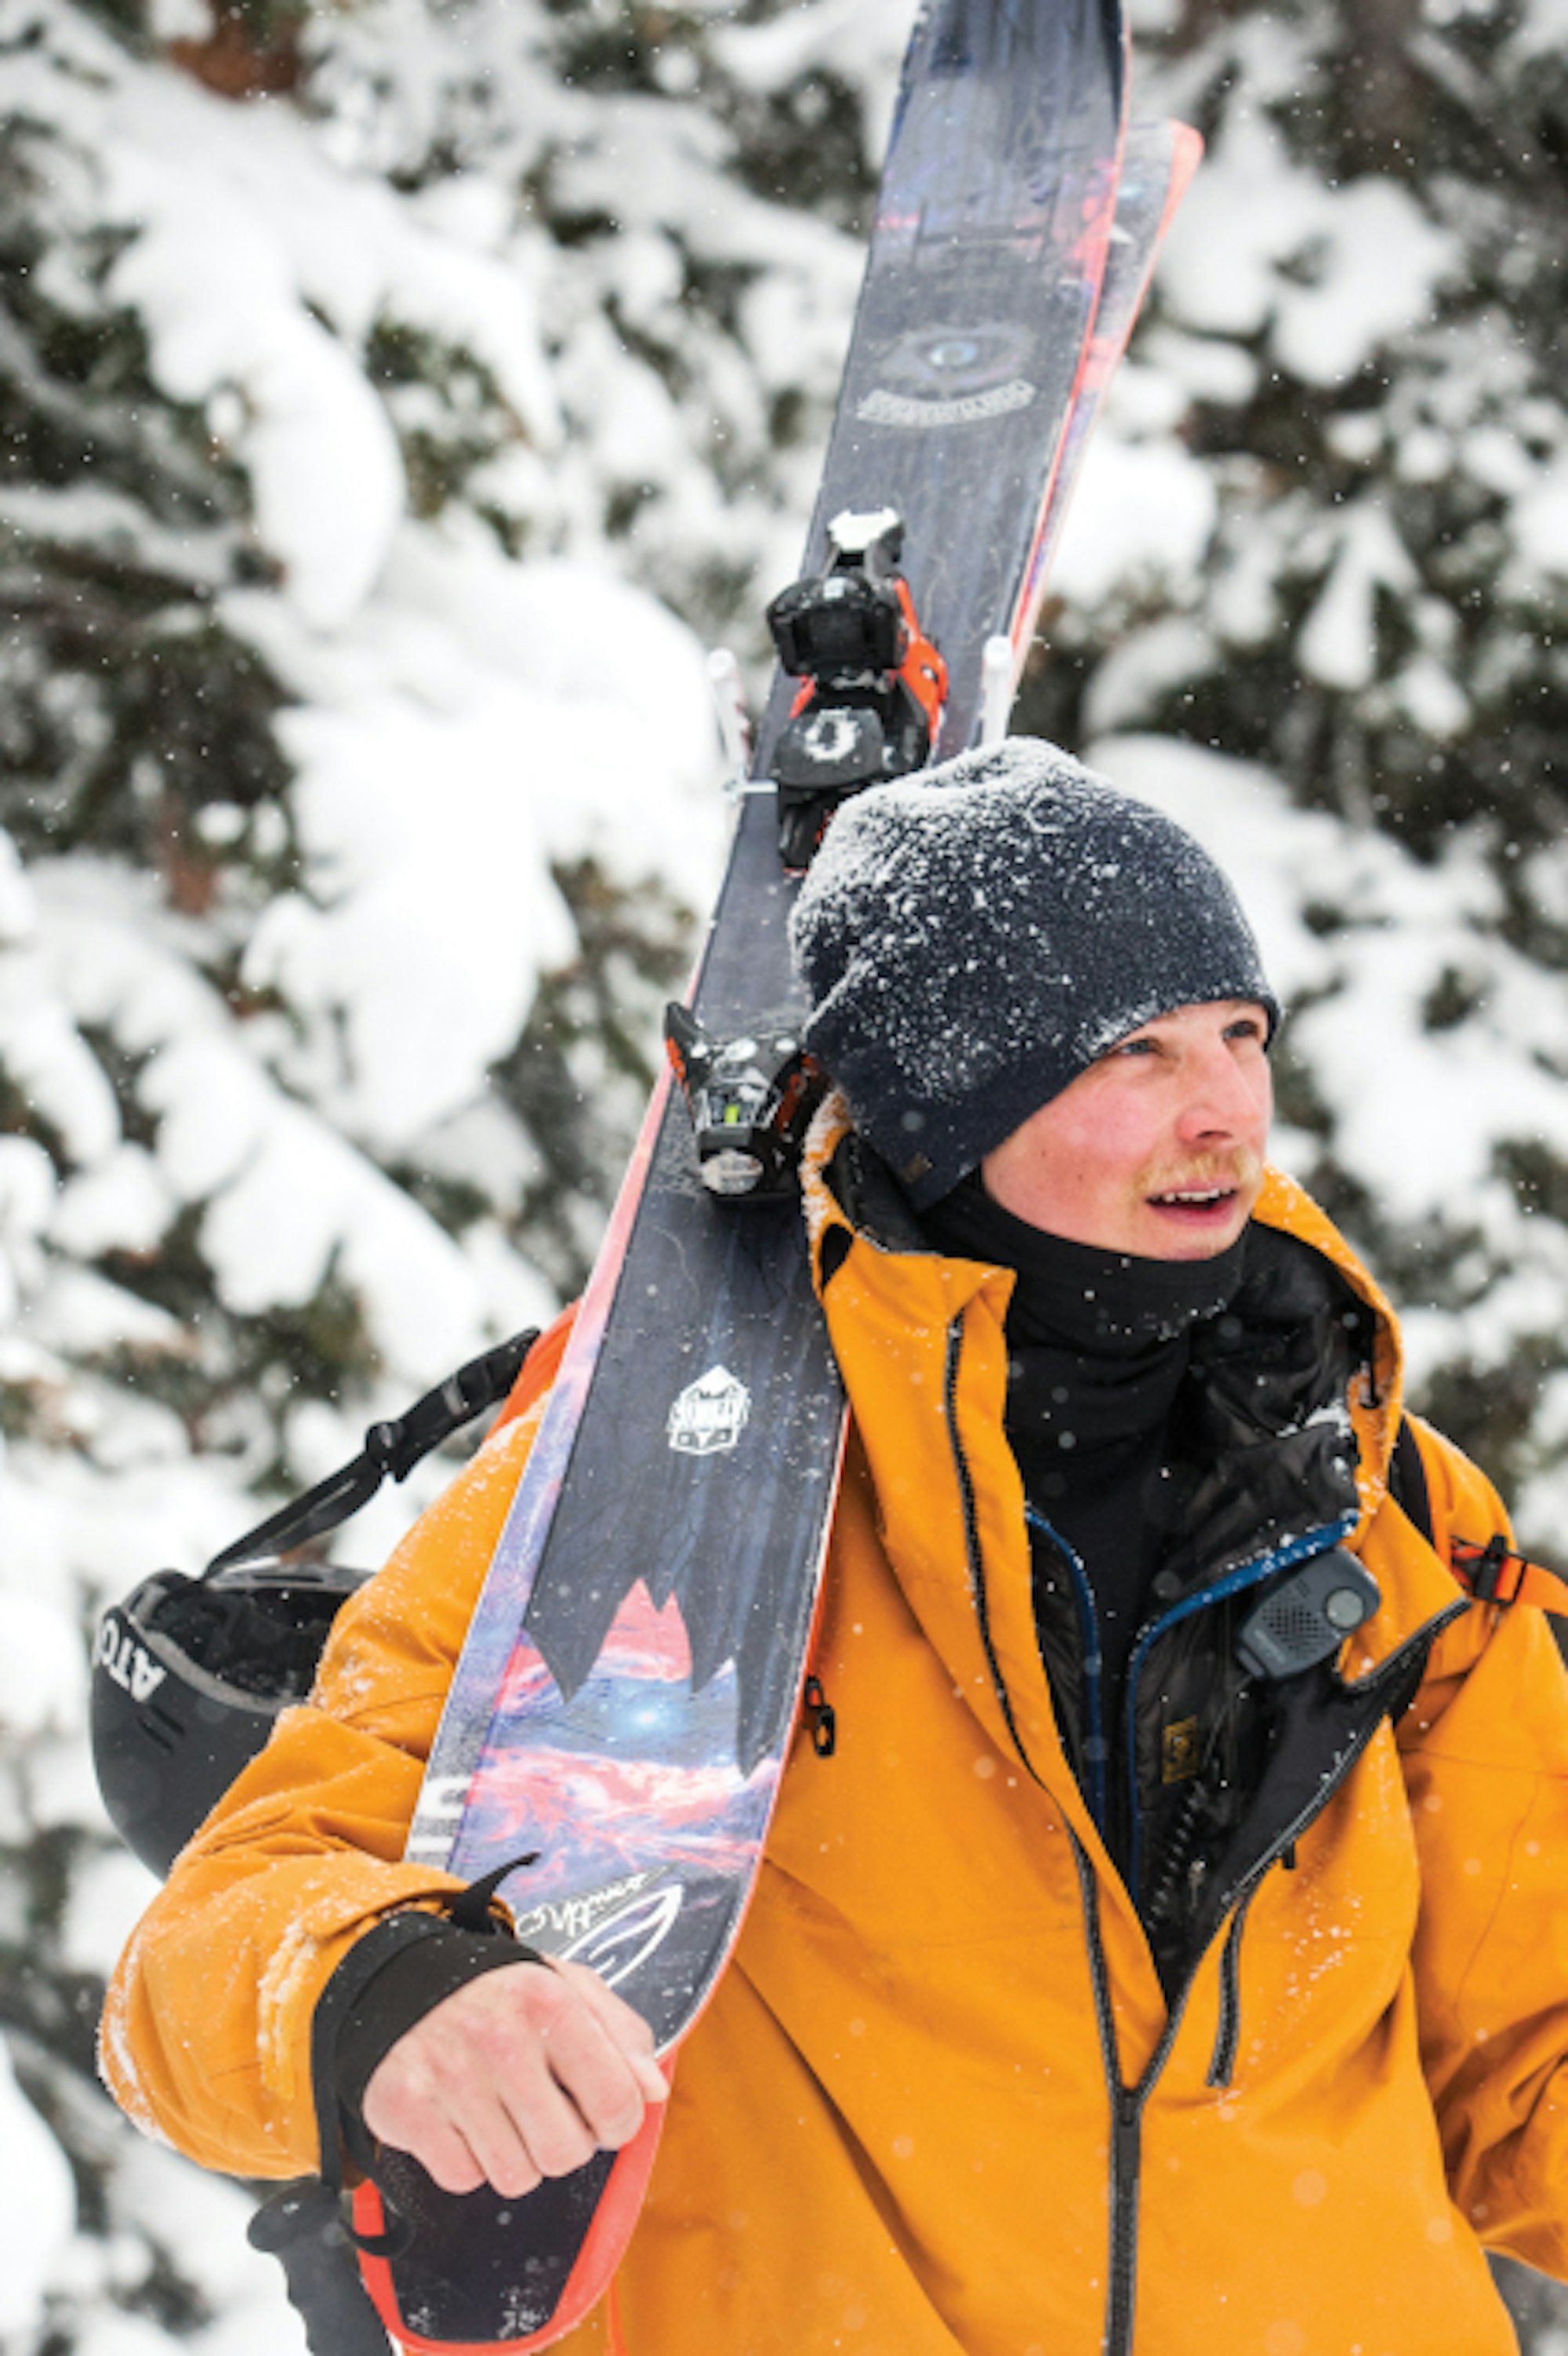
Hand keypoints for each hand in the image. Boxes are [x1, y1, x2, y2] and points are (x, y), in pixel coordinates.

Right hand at [361, 1960, 667, 2196]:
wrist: (401, 1981)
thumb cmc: (499, 1993)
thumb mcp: (570, 1987)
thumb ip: (622, 2035)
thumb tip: (652, 2092)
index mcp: (550, 2002)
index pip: (617, 2102)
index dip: (618, 2123)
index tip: (602, 2114)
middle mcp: (499, 2038)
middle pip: (566, 2153)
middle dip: (563, 2144)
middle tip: (543, 2110)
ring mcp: (449, 2076)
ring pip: (516, 2177)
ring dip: (515, 2155)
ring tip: (501, 2111)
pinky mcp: (406, 2109)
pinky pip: (463, 2179)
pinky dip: (467, 2160)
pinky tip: (462, 2118)